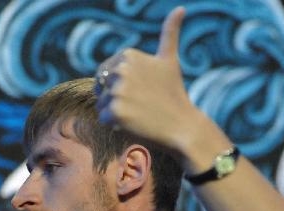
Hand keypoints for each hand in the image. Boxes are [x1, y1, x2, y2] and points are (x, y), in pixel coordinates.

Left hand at [95, 7, 200, 153]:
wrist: (182, 125)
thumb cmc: (174, 93)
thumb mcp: (170, 59)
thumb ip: (169, 33)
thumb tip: (180, 8)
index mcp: (128, 55)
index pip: (105, 73)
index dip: (118, 85)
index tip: (139, 90)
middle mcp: (120, 70)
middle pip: (101, 88)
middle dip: (115, 98)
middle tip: (139, 103)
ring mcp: (117, 91)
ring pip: (101, 104)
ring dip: (115, 112)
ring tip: (139, 113)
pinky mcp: (114, 112)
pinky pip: (103, 119)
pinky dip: (115, 125)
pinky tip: (135, 123)